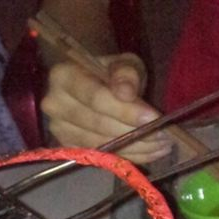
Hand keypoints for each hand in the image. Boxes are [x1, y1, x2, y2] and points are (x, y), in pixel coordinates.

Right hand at [41, 52, 172, 163]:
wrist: (92, 82)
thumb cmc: (109, 70)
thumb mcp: (122, 62)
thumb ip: (126, 73)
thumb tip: (126, 93)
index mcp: (63, 77)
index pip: (95, 98)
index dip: (124, 110)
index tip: (153, 118)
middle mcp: (55, 106)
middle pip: (96, 125)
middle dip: (133, 132)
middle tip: (164, 136)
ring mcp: (58, 130)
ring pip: (99, 144)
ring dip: (133, 148)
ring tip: (161, 146)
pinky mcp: (68, 147)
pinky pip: (100, 156)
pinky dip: (126, 156)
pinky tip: (148, 153)